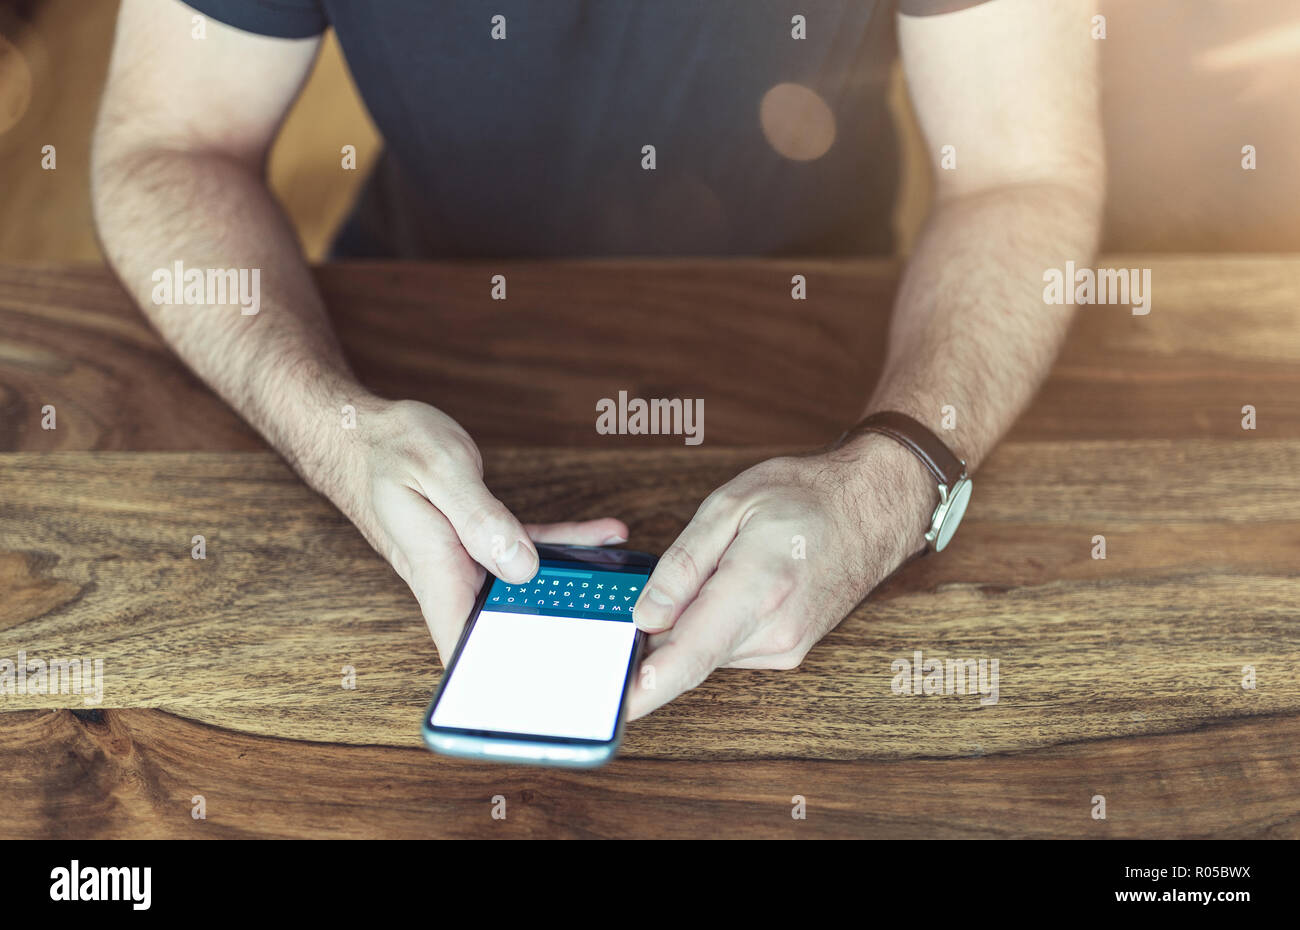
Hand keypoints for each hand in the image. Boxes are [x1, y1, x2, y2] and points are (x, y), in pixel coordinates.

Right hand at [318, 398, 626, 661]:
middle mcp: (452, 574)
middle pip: (505, 626)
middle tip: (608, 644)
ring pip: (528, 586)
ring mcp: (468, 559)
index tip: (537, 701)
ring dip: (572, 585)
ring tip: (622, 583)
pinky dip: (566, 544)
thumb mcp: (438, 472)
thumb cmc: (390, 448)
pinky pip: (530, 548)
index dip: (494, 680)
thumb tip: (521, 566)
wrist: (367, 432)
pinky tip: (603, 536)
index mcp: (435, 570)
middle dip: (552, 640)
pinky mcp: (483, 537)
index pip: (463, 644)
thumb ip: (480, 518)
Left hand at [626, 434, 934, 718]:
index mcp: (757, 590)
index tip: (612, 707)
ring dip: (687, 626)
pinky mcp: (788, 651)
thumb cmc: (807, 496)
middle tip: (634, 602)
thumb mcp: (730, 505)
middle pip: (688, 655)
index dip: (645, 687)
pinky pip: (728, 647)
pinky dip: (711, 626)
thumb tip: (645, 615)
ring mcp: (785, 647)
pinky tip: (726, 586)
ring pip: (706, 652)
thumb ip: (683, 565)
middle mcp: (775, 631)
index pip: (689, 657)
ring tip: (709, 570)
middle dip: (652, 638)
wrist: (874, 507)